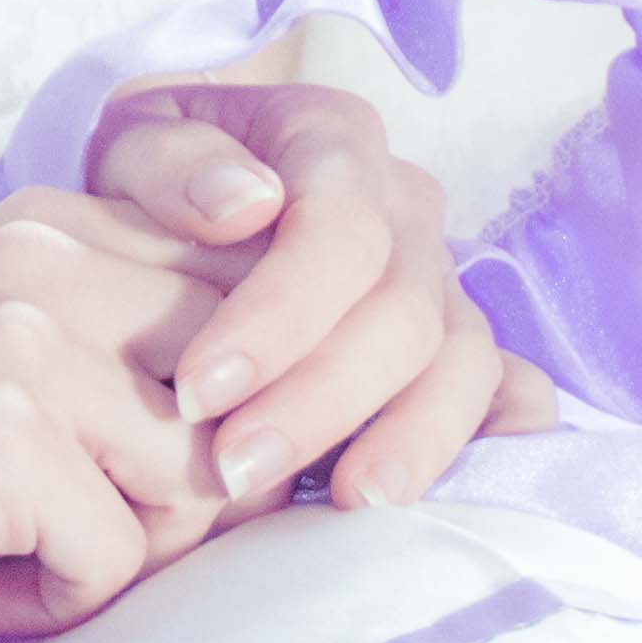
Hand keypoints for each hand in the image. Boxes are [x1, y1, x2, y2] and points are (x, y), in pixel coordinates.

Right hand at [0, 185, 246, 642]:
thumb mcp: (21, 348)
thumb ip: (140, 329)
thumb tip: (319, 396)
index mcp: (54, 220)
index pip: (248, 290)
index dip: (242, 403)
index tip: (169, 459)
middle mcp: (40, 257)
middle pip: (243, 393)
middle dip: (198, 492)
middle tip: (97, 528)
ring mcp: (16, 341)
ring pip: (199, 482)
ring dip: (131, 554)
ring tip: (35, 554)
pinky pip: (117, 557)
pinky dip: (63, 602)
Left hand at [87, 71, 560, 520]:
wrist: (185, 195)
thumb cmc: (157, 178)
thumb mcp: (132, 142)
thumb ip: (172, 164)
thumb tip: (245, 205)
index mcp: (333, 140)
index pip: (338, 226)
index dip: (279, 315)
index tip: (200, 391)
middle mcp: (406, 206)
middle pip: (401, 308)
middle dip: (321, 399)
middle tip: (235, 470)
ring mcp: (444, 279)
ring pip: (462, 361)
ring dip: (407, 438)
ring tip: (344, 501)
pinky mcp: (461, 346)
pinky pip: (509, 395)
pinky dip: (485, 445)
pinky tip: (431, 498)